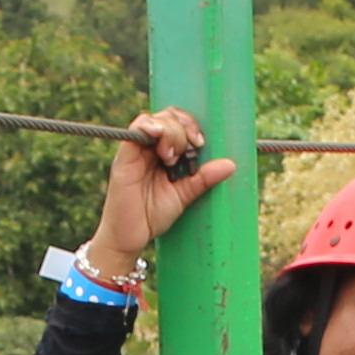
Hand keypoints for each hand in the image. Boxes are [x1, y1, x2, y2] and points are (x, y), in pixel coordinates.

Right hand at [85, 111, 235, 279]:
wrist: (128, 238)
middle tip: (189, 148)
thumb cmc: (152, 216)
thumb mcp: (184, 195)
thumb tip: (230, 164)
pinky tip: (160, 138)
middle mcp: (148, 148)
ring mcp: (135, 152)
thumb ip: (203, 179)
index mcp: (162, 153)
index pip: (177, 123)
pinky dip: (149, 127)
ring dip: (170, 131)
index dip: (191, 126)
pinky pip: (135, 131)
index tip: (200, 143)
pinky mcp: (124, 159)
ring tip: (172, 156)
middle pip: (167, 116)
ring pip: (153, 120)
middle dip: (183, 127)